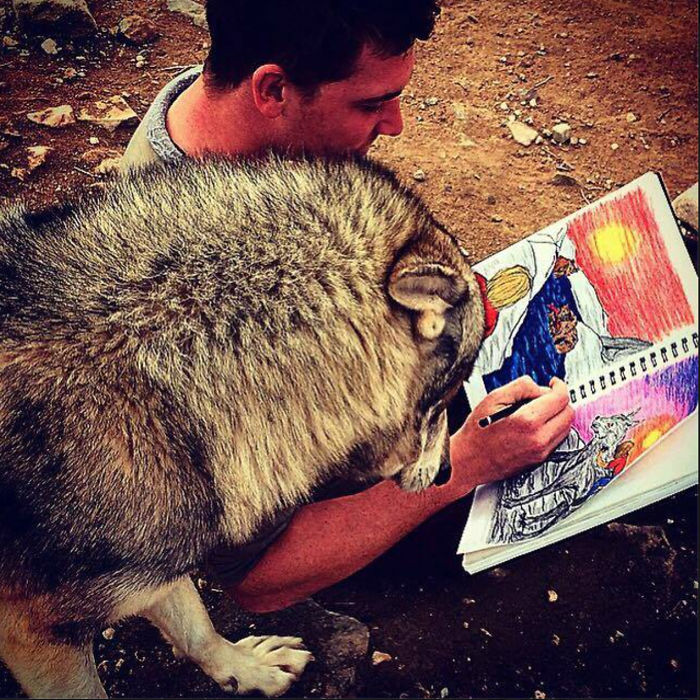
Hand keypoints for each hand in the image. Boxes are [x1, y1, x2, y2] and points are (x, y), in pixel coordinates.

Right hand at [448, 376, 573, 494]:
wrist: (468, 461)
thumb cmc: (476, 431)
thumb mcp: (493, 398)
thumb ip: (521, 386)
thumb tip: (540, 387)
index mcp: (527, 421)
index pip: (560, 399)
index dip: (559, 386)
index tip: (554, 383)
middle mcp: (538, 439)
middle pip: (569, 414)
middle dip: (560, 400)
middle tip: (545, 395)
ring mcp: (540, 452)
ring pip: (566, 428)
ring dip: (557, 415)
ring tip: (538, 410)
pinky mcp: (539, 460)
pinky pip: (557, 439)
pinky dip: (552, 428)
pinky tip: (534, 424)